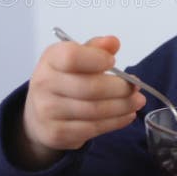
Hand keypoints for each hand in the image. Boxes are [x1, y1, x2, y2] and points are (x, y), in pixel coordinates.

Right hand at [19, 36, 145, 165]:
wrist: (39, 114)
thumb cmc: (64, 80)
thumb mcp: (75, 58)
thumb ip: (95, 49)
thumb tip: (113, 42)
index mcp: (50, 60)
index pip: (72, 57)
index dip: (96, 59)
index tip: (113, 62)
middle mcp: (44, 84)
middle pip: (90, 87)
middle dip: (120, 88)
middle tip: (137, 87)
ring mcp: (48, 111)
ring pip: (94, 110)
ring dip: (122, 106)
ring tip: (137, 101)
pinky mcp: (57, 133)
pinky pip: (92, 128)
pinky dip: (115, 122)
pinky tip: (127, 115)